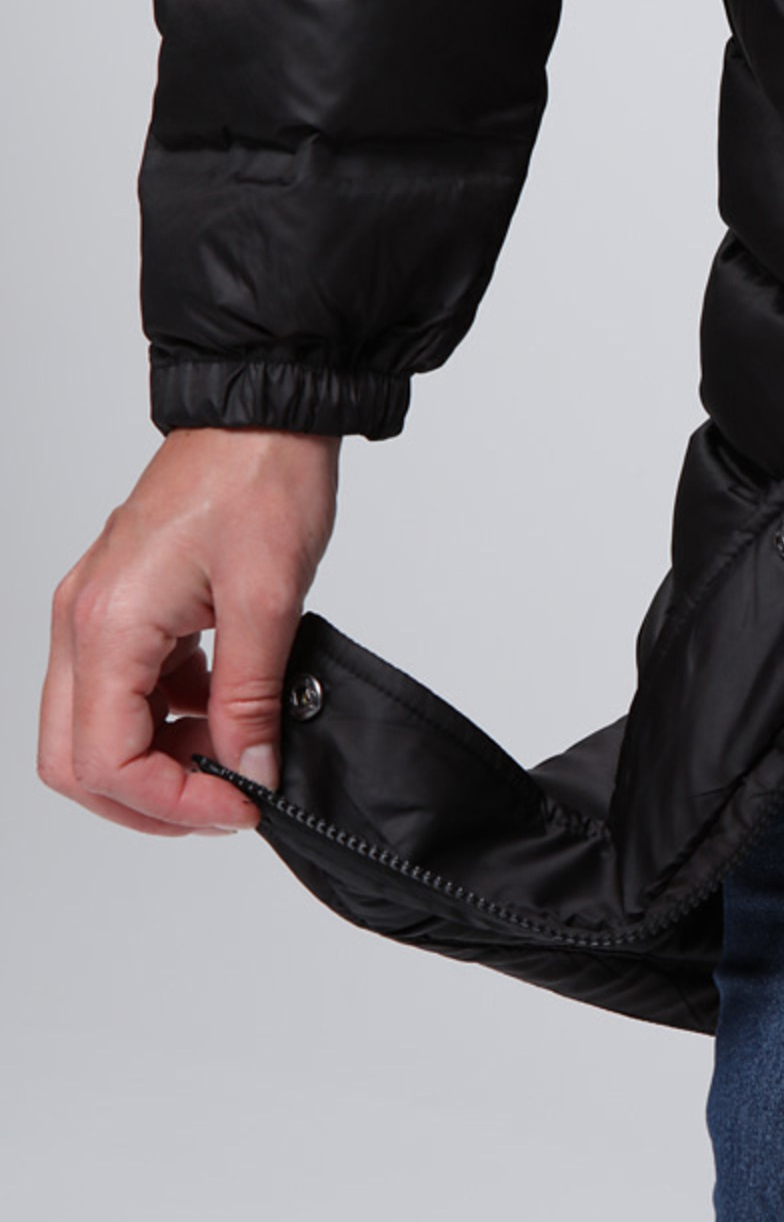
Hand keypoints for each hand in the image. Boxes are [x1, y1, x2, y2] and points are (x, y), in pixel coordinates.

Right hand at [38, 426, 340, 835]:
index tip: (241, 804)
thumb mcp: (269, 602)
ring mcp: (94, 617)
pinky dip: (168, 723)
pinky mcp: (121, 612)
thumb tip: (250, 771)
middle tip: (226, 802)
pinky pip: (124, 696)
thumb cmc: (259, 482)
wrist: (261, 417)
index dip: (174, 803)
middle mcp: (82, 623)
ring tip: (234, 757)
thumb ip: (251, 700)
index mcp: (108, 623)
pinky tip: (225, 713)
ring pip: (95, 733)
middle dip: (150, 800)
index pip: (105, 761)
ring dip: (159, 765)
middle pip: (76, 761)